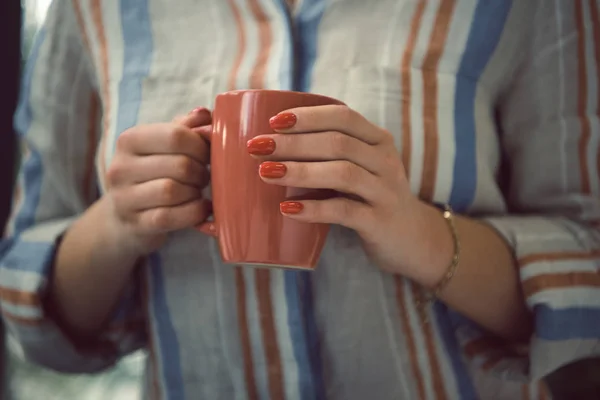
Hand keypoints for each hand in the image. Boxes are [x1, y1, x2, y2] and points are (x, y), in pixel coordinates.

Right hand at [105, 107, 211, 254]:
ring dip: (196, 192)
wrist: (126, 216)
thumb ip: (185, 127)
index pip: (176, 136)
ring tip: (198, 191)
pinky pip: (171, 217)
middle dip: (201, 172)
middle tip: (204, 176)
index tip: (208, 154)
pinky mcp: (135, 223)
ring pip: (173, 191)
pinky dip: (194, 212)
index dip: (202, 146)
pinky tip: (201, 208)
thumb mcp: (164, 145)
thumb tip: (206, 114)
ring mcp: (125, 197)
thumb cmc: (153, 174)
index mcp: (130, 140)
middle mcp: (121, 167)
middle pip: (180, 165)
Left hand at [247, 105, 449, 282]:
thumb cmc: (370, 198)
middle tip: (257, 147)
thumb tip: (270, 145)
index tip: (273, 122)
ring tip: (266, 172)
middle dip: (293, 143)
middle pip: (337, 143)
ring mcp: (385, 192)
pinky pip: (345, 212)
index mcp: (378, 141)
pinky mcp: (380, 222)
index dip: (308, 116)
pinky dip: (314, 209)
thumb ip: (330, 153)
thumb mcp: (360, 168)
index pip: (343, 117)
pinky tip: (288, 209)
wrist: (412, 239)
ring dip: (300, 171)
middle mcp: (385, 161)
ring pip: (342, 173)